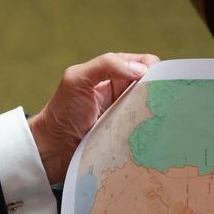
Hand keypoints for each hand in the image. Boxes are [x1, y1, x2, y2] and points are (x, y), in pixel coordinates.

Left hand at [28, 52, 159, 183]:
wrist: (52, 150)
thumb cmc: (61, 112)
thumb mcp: (77, 79)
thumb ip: (105, 65)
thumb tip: (141, 69)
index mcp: (113, 73)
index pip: (145, 63)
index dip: (154, 69)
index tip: (154, 82)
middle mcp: (123, 92)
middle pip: (154, 86)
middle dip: (160, 91)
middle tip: (161, 104)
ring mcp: (126, 115)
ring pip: (153, 109)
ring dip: (156, 113)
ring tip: (160, 120)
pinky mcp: (127, 136)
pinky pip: (146, 131)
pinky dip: (151, 131)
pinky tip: (154, 134)